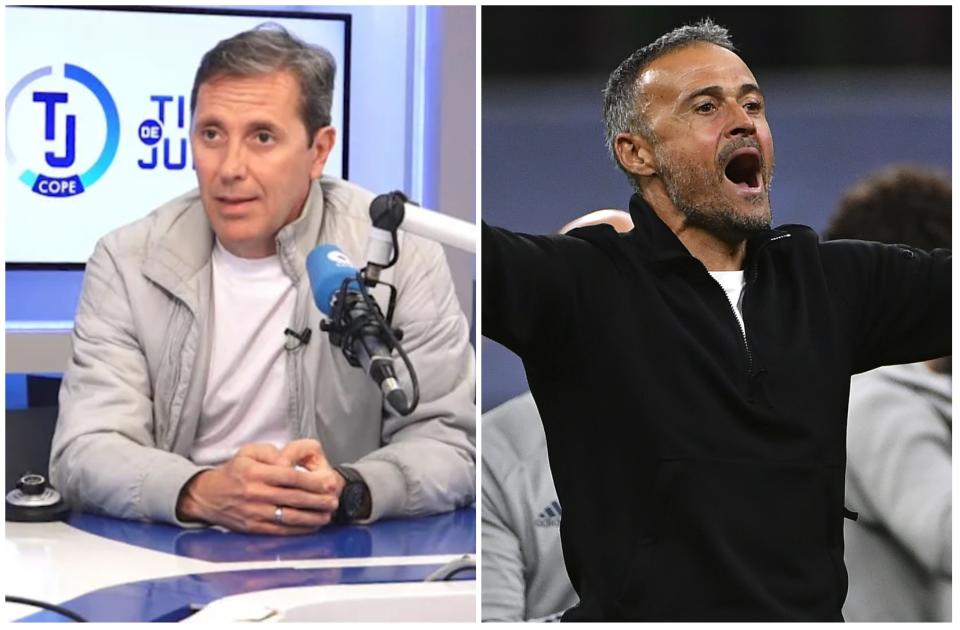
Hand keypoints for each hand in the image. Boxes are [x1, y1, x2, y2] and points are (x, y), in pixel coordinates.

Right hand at [176, 442, 339, 534]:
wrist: (208, 496)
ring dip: (313, 517)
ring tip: (328, 514)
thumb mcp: (248, 452)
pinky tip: (312, 526)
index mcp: (255, 473)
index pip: (290, 478)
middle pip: (294, 498)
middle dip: (318, 500)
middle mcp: (255, 494)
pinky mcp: (254, 528)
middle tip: (334, 500)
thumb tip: (289, 461)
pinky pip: (281, 531)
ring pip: (290, 517)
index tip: (328, 483)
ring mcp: (255, 513)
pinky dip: (299, 530)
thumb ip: (271, 453)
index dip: (312, 482)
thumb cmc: (234, 472)